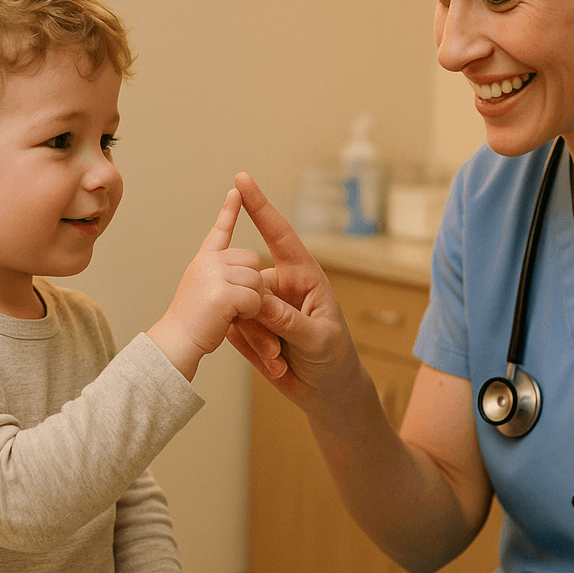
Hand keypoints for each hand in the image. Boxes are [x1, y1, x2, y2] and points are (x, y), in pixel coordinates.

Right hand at [149, 189, 266, 380]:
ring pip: (258, 279)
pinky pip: (256, 296)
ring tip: (230, 316)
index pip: (220, 231)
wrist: (173, 351)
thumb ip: (226, 282)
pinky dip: (252, 315)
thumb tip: (254, 272)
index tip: (237, 186)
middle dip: (254, 286)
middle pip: (253, 261)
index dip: (230, 210)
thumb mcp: (207, 299)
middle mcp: (207, 261)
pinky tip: (231, 321)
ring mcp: (213, 273)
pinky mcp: (221, 291)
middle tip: (233, 309)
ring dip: (254, 303)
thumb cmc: (192, 333)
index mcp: (204, 261)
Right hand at [225, 172, 363, 413]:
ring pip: (240, 312)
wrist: (328, 393)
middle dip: (258, 323)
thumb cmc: (335, 361)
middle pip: (250, 285)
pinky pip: (238, 331)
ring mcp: (267, 306)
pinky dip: (252, 352)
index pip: (279, 235)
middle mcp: (283, 286)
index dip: (260, 206)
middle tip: (277, 354)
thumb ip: (288, 320)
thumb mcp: (318, 340)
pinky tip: (275, 367)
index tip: (242, 179)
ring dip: (257, 343)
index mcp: (305, 277)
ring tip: (281, 364)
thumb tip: (260, 300)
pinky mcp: (255, 327)